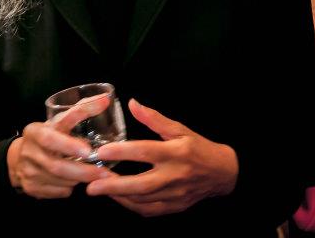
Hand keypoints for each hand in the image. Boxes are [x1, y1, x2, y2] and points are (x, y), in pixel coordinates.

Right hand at [6, 93, 112, 197]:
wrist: (19, 158)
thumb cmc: (47, 136)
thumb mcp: (58, 121)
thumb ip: (80, 111)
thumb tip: (105, 100)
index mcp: (34, 132)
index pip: (49, 139)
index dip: (68, 145)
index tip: (88, 150)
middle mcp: (29, 153)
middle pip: (57, 167)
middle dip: (83, 171)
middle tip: (104, 173)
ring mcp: (28, 173)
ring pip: (60, 182)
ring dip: (79, 179)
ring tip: (95, 176)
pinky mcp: (32, 188)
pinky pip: (58, 192)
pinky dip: (70, 188)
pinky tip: (76, 182)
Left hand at [85, 99, 238, 216]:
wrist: (222, 173)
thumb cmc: (199, 148)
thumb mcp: (179, 129)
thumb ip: (154, 119)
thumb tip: (132, 103)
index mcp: (175, 152)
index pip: (144, 151)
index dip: (121, 151)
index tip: (101, 151)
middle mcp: (175, 175)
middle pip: (141, 184)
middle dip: (114, 186)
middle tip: (91, 184)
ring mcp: (175, 194)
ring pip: (142, 200)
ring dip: (118, 196)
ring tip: (98, 188)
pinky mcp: (175, 206)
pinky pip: (149, 210)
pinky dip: (130, 206)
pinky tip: (118, 198)